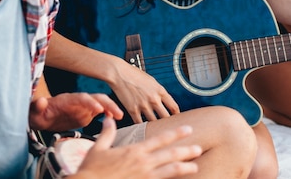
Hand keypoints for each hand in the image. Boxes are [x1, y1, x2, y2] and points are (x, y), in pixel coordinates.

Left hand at [29, 93, 123, 131]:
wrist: (41, 115)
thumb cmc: (38, 113)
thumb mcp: (35, 111)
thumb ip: (38, 106)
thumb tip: (41, 102)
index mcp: (67, 99)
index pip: (82, 98)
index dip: (91, 102)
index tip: (99, 109)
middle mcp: (78, 101)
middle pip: (96, 98)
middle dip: (108, 104)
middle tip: (118, 113)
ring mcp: (83, 107)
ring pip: (101, 103)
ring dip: (111, 108)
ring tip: (119, 116)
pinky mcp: (86, 114)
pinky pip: (99, 112)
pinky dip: (107, 114)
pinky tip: (113, 119)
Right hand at [73, 117, 200, 178]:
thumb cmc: (91, 170)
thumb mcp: (98, 148)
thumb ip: (107, 133)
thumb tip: (109, 118)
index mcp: (135, 151)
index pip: (160, 139)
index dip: (176, 134)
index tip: (188, 129)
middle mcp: (142, 164)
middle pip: (169, 156)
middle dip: (186, 151)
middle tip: (199, 148)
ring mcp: (143, 178)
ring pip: (169, 172)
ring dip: (184, 168)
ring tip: (196, 166)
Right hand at [108, 57, 179, 122]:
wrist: (120, 73)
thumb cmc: (134, 74)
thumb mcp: (151, 80)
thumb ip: (158, 91)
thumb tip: (164, 100)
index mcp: (160, 90)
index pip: (174, 107)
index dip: (176, 115)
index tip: (175, 119)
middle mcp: (153, 99)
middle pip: (166, 117)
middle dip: (167, 123)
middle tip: (167, 127)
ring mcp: (143, 105)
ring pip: (153, 122)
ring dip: (154, 126)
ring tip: (155, 129)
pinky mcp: (132, 110)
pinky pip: (140, 123)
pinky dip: (141, 126)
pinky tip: (142, 127)